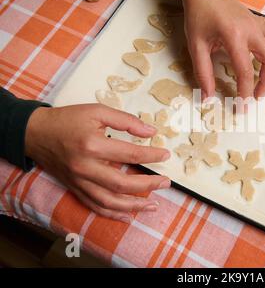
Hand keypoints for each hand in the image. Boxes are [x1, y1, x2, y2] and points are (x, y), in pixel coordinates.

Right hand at [25, 104, 170, 222]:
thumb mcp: (97, 111)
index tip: (165, 155)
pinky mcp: (75, 189)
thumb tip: (151, 131)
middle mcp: (85, 167)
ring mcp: (79, 182)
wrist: (36, 133)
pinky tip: (129, 216)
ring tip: (153, 205)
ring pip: (110, 202)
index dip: (151, 155)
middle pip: (122, 184)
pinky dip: (113, 214)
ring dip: (134, 206)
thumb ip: (126, 121)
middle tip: (166, 182)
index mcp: (93, 145)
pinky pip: (95, 207)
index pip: (130, 154)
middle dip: (148, 185)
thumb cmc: (68, 120)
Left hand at [181, 0, 264, 99]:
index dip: (245, 92)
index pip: (245, 71)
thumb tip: (208, 97)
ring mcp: (257, 23)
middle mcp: (251, 29)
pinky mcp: (259, 21)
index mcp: (234, 36)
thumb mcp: (196, 46)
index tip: (242, 107)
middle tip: (256, 96)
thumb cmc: (198, 15)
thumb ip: (203, 73)